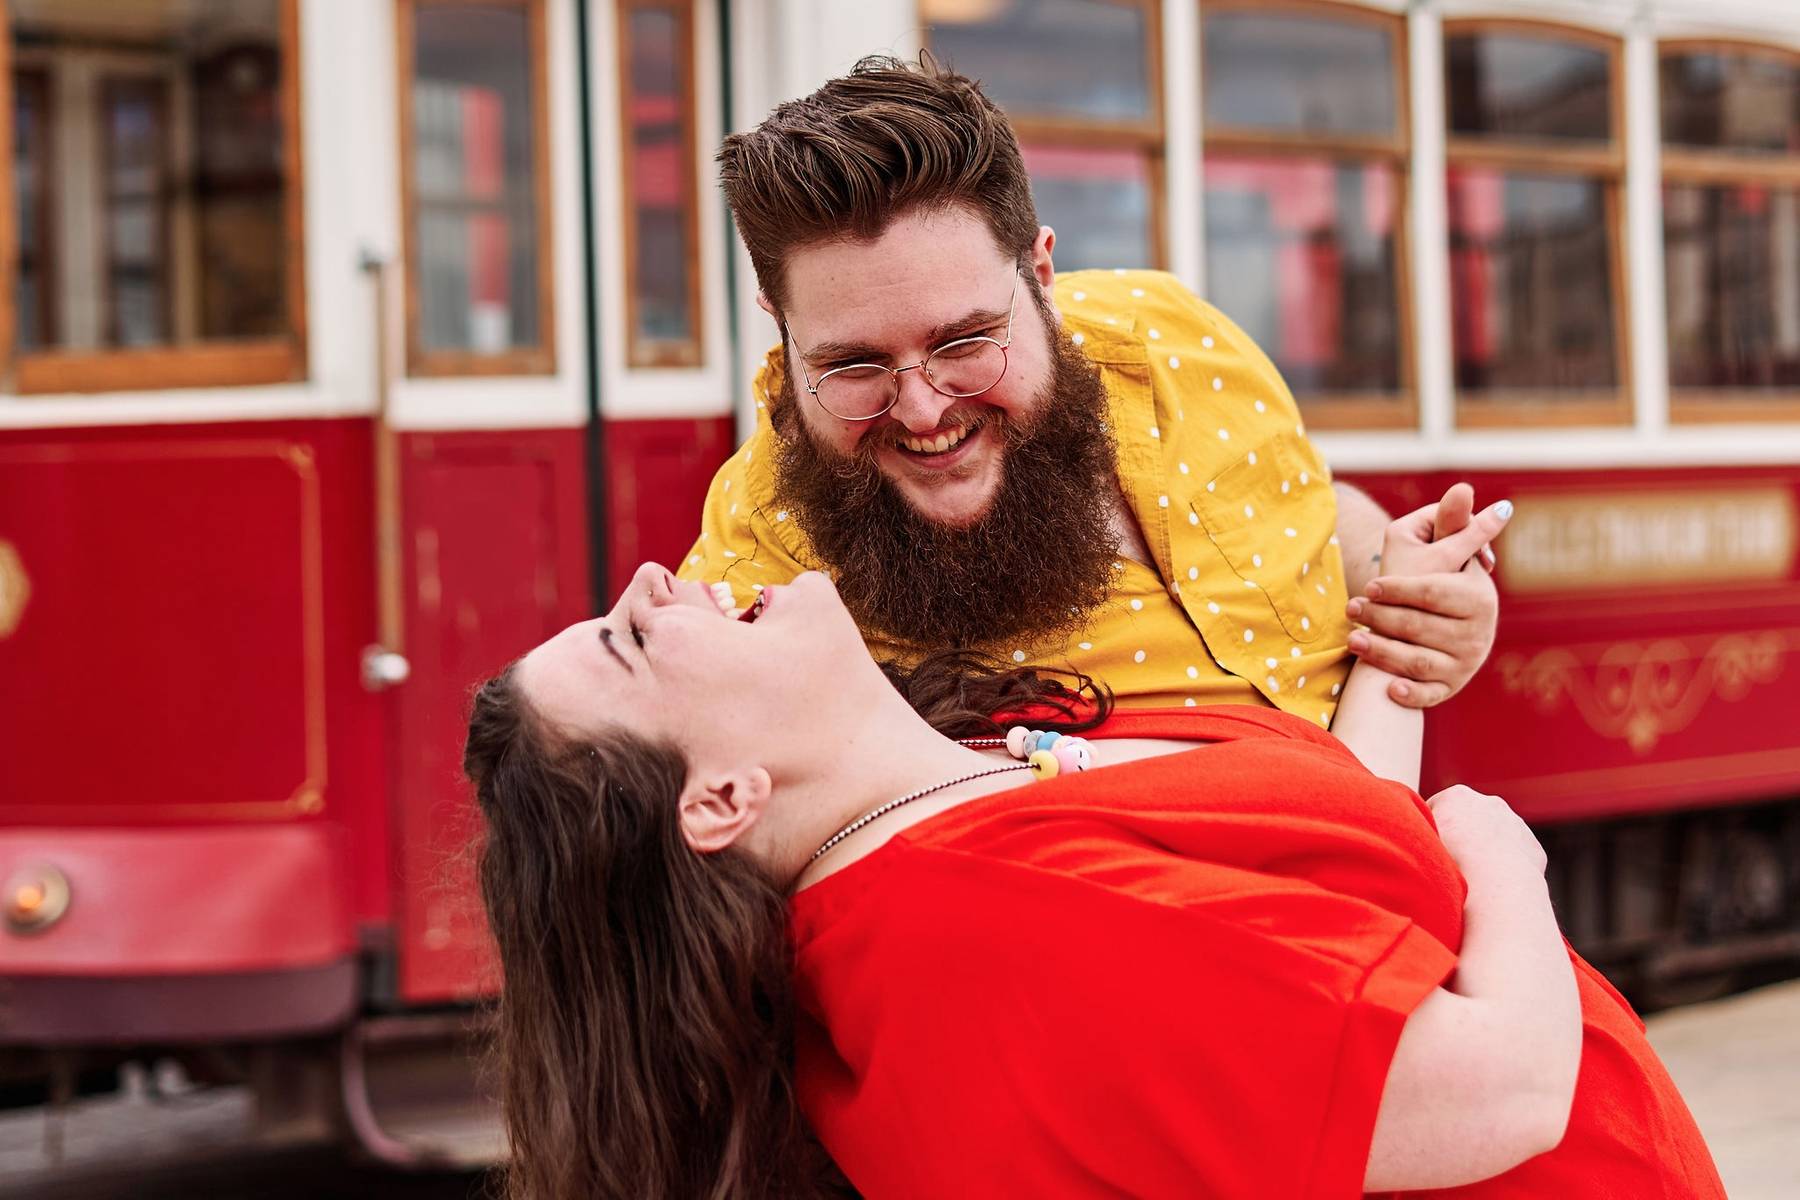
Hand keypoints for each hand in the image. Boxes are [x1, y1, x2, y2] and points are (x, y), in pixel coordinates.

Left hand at [1345, 485, 1509, 708]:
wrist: (1442, 622)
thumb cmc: (1438, 575)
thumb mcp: (1444, 548)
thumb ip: (1451, 523)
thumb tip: (1462, 487)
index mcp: (1477, 597)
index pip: (1434, 592)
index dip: (1400, 588)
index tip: (1370, 584)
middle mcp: (1477, 633)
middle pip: (1420, 627)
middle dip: (1382, 618)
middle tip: (1351, 608)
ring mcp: (1464, 663)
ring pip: (1418, 662)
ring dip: (1383, 653)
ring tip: (1352, 640)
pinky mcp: (1449, 687)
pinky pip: (1429, 695)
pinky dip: (1410, 695)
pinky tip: (1387, 688)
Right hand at [1425, 784, 1546, 881]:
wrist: (1496, 886)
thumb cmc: (1450, 863)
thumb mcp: (1417, 838)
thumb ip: (1413, 829)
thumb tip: (1400, 828)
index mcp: (1458, 796)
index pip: (1436, 810)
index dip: (1429, 831)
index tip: (1426, 851)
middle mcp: (1490, 803)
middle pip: (1468, 820)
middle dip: (1461, 836)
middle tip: (1448, 864)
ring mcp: (1515, 824)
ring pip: (1494, 838)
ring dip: (1484, 852)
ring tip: (1471, 879)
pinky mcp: (1532, 847)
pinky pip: (1514, 856)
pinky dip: (1505, 867)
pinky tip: (1493, 886)